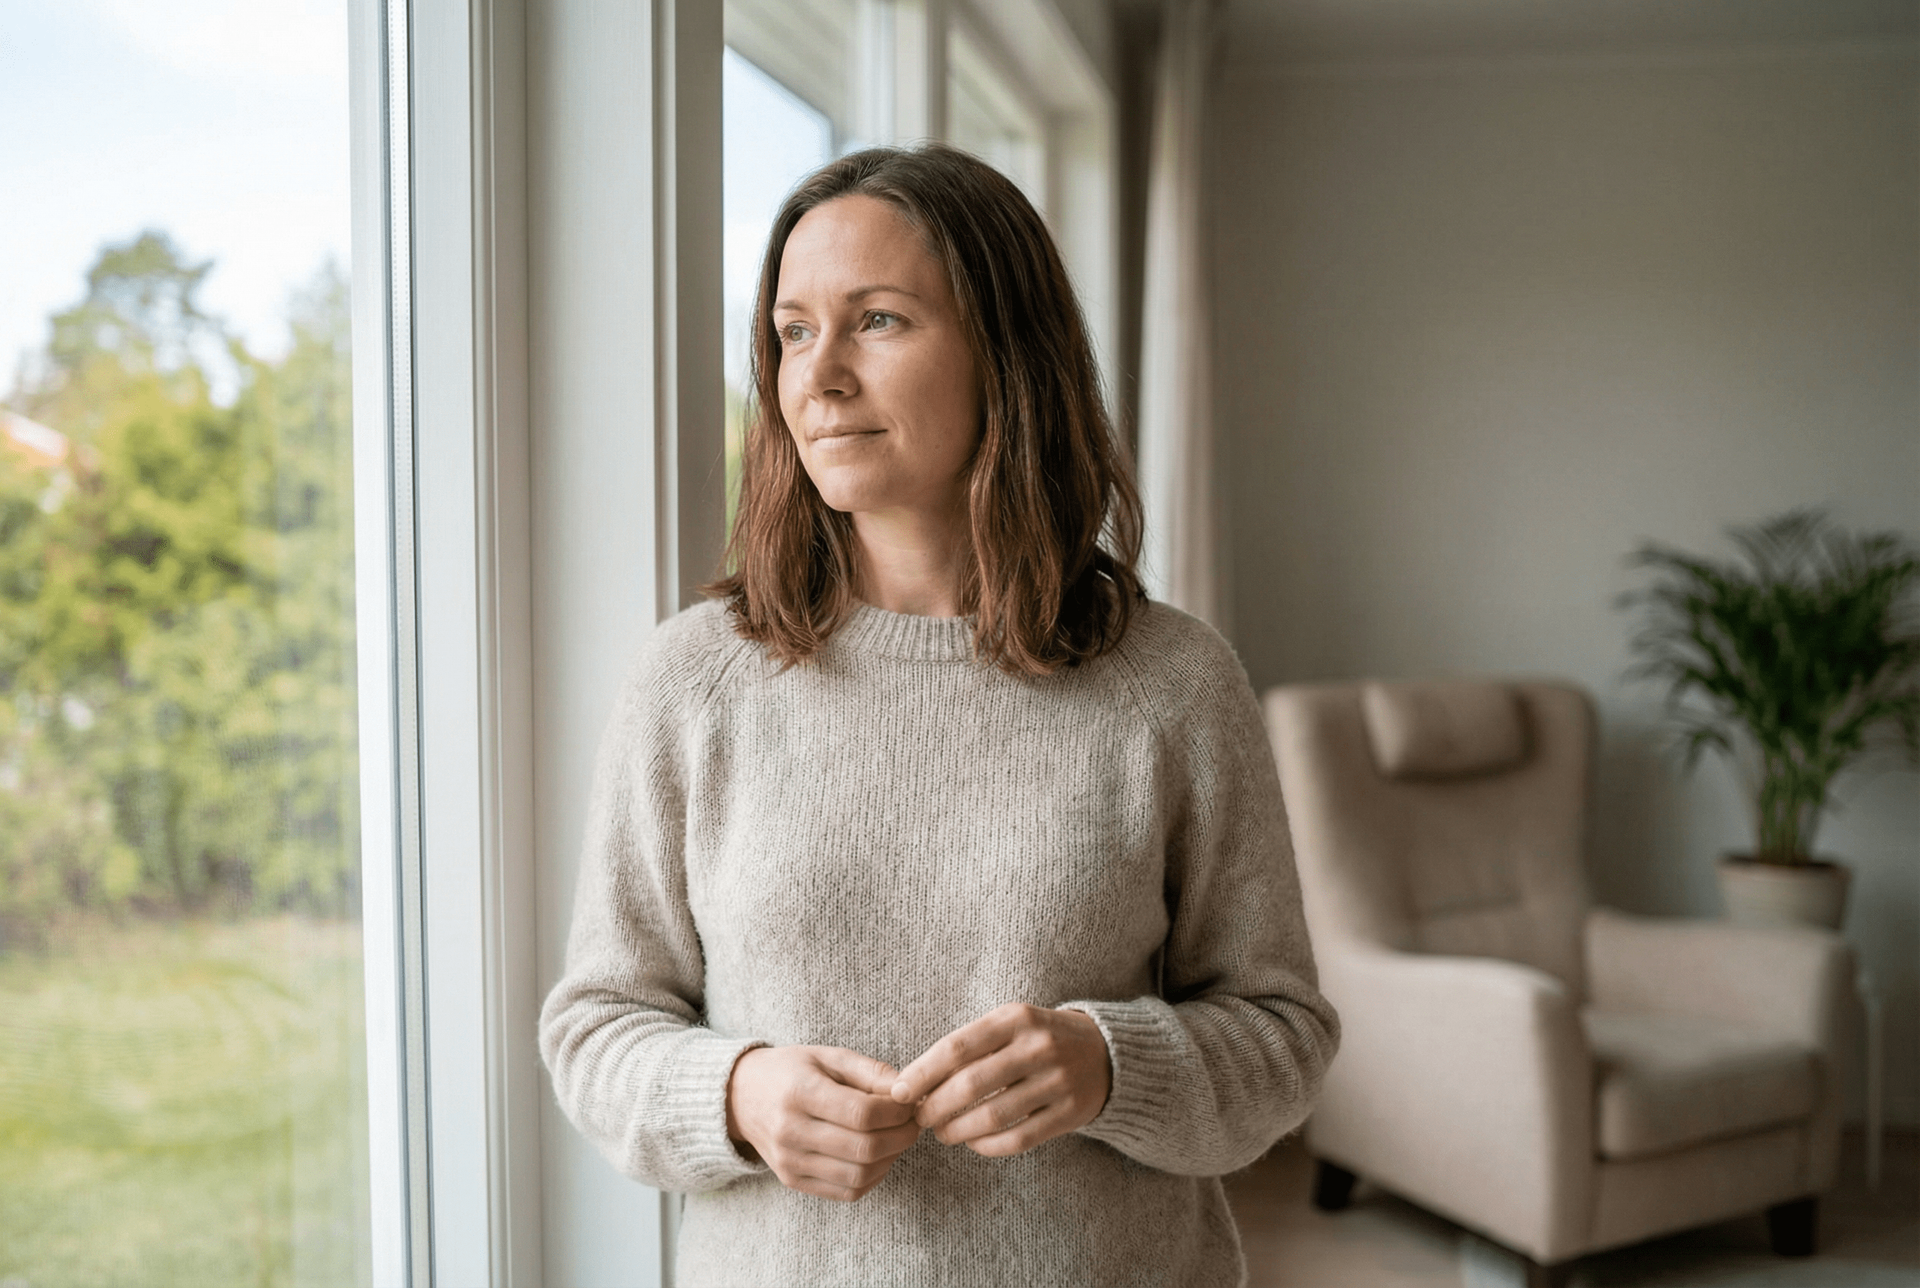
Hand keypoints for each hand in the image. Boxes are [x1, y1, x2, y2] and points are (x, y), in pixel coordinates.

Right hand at [726, 1045, 921, 1201]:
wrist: (741, 1097)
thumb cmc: (790, 1071)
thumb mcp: (828, 1056)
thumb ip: (870, 1071)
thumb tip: (908, 1091)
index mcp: (799, 1093)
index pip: (862, 1114)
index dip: (897, 1112)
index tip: (910, 1103)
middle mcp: (790, 1132)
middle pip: (864, 1148)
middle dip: (902, 1137)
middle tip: (913, 1122)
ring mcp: (789, 1162)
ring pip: (859, 1175)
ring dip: (891, 1159)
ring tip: (896, 1138)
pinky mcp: (793, 1181)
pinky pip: (846, 1192)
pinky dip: (872, 1177)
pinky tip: (877, 1156)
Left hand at [889, 1003, 1109, 1157]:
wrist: (1106, 1053)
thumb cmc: (1038, 1038)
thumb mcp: (1010, 1024)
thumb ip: (969, 1046)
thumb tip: (914, 1082)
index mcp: (1016, 1017)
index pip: (957, 1047)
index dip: (922, 1073)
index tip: (898, 1092)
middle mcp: (1038, 1047)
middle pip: (971, 1085)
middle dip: (935, 1107)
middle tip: (919, 1119)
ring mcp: (1058, 1081)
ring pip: (993, 1116)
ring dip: (957, 1131)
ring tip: (942, 1133)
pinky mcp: (1070, 1113)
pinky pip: (1019, 1139)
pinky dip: (987, 1146)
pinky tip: (973, 1143)